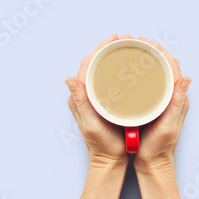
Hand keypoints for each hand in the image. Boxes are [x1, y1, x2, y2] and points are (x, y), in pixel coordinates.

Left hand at [65, 34, 128, 168]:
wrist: (109, 160)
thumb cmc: (102, 145)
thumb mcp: (90, 124)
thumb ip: (80, 102)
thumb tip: (69, 79)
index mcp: (80, 97)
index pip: (87, 65)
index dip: (99, 49)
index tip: (114, 38)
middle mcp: (85, 95)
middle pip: (95, 64)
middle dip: (108, 48)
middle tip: (125, 38)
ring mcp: (94, 99)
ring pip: (102, 71)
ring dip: (113, 56)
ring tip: (128, 46)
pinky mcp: (103, 103)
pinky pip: (108, 80)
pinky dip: (117, 69)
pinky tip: (128, 66)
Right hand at [133, 36, 191, 172]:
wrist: (154, 163)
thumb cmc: (159, 147)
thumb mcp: (169, 125)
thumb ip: (177, 102)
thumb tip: (186, 77)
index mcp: (179, 99)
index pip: (173, 66)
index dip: (160, 51)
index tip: (144, 42)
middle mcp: (173, 97)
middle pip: (164, 66)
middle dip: (151, 50)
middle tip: (134, 41)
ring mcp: (164, 101)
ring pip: (157, 73)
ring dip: (146, 59)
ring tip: (132, 49)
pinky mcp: (155, 106)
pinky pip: (151, 83)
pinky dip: (142, 71)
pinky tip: (130, 69)